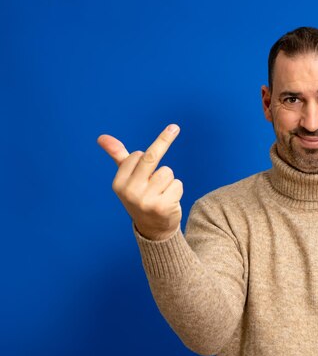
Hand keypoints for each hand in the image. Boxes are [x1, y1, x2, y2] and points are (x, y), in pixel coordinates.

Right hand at [97, 124, 182, 240]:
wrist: (153, 228)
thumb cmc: (141, 196)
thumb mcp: (127, 177)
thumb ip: (118, 156)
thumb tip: (102, 137)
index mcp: (118, 183)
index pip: (137, 155)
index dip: (144, 157)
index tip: (145, 164)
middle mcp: (130, 192)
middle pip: (151, 157)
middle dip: (164, 139)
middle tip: (175, 127)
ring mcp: (146, 201)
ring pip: (168, 172)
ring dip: (168, 180)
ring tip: (161, 192)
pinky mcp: (163, 207)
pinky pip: (178, 184)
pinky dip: (177, 190)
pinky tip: (169, 201)